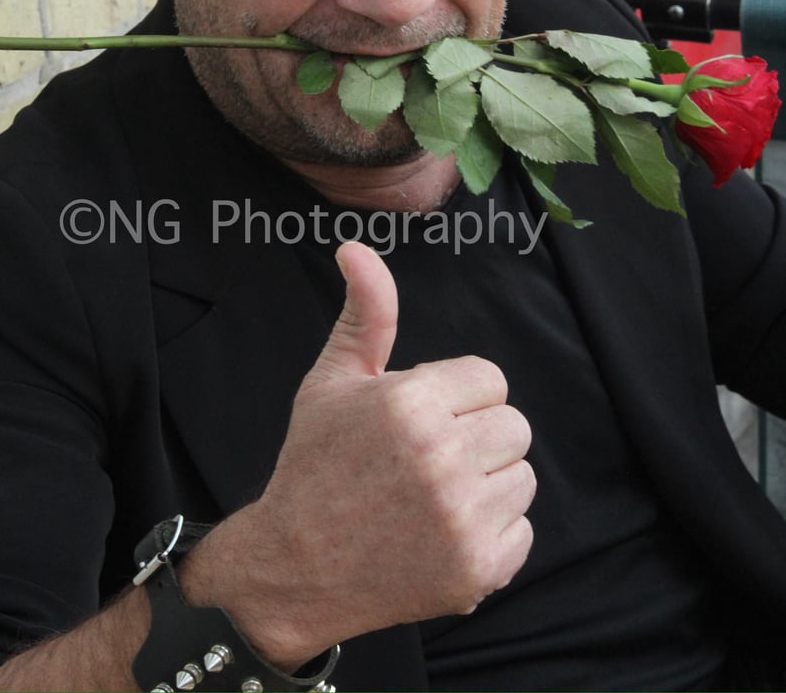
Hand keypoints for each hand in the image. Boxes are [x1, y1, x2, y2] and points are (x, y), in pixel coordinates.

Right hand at [189, 241, 534, 667]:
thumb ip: (366, 313)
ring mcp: (464, 518)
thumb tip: (356, 248)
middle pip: (513, 425)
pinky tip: (441, 535)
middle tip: (425, 460)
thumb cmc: (314, 465)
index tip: (420, 420)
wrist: (293, 568)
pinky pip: (522, 531)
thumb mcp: (332, 380)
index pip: (490, 378)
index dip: (456, 397)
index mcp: (412, 402)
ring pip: (522, 477)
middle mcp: (443, 458)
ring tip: (432, 497)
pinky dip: (490, 535)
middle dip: (476, 436)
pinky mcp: (478, 569)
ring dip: (487, 484)